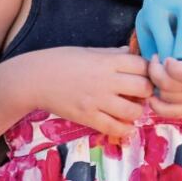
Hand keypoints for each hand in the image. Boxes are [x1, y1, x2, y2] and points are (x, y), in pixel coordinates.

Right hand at [29, 46, 152, 136]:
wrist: (33, 79)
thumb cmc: (61, 61)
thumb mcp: (89, 51)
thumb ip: (113, 54)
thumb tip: (133, 53)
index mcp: (107, 62)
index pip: (142, 66)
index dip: (148, 70)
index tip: (144, 75)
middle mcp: (105, 81)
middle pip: (143, 88)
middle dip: (146, 91)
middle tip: (140, 94)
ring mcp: (96, 101)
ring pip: (133, 111)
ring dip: (137, 111)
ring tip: (131, 108)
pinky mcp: (87, 117)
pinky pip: (115, 128)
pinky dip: (125, 129)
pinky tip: (125, 124)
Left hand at [148, 18, 181, 117]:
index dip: (171, 67)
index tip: (166, 56)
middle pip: (170, 87)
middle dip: (155, 72)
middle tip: (154, 59)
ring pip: (166, 98)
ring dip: (154, 84)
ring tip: (157, 71)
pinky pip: (170, 113)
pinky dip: (156, 105)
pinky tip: (153, 93)